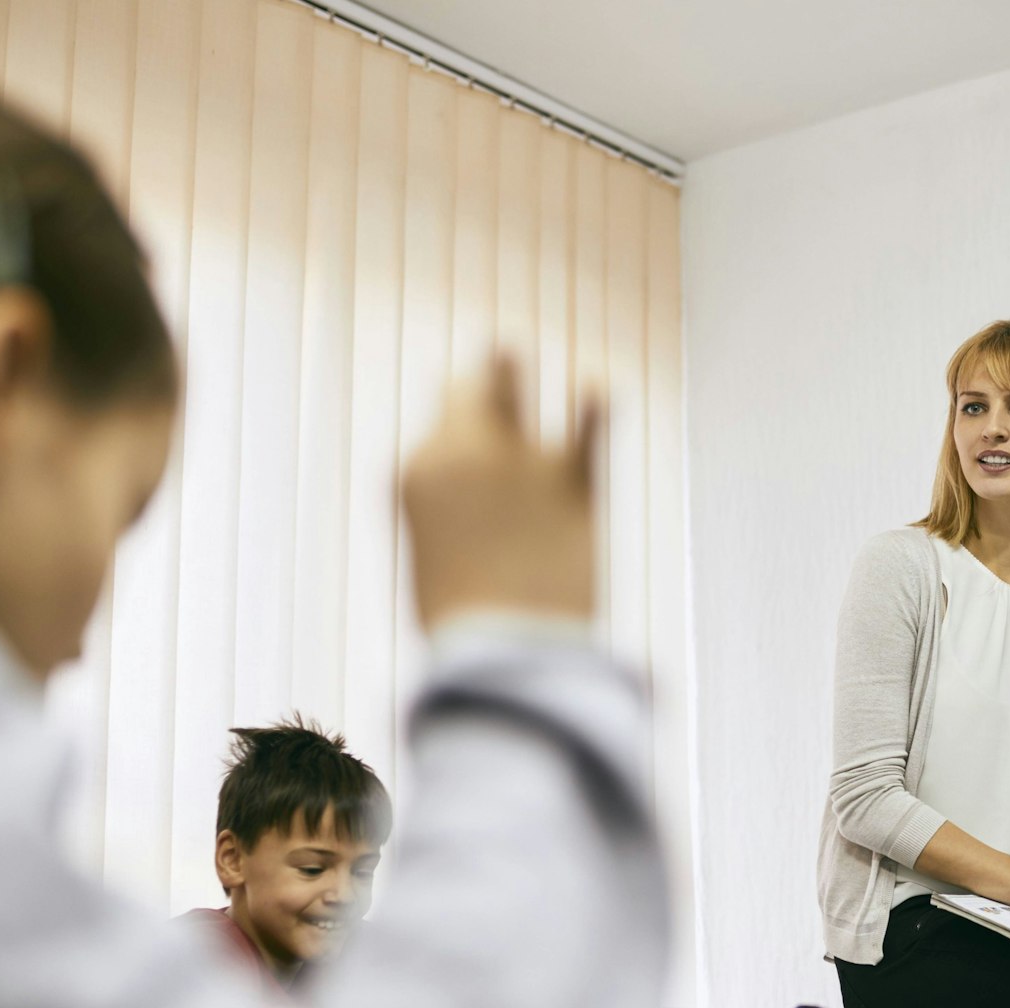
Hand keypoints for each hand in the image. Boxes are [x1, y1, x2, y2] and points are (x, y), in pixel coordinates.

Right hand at [403, 356, 598, 626]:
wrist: (506, 658)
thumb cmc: (471, 628)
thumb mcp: (444, 565)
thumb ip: (457, 520)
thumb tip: (479, 510)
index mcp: (413, 474)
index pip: (435, 435)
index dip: (456, 448)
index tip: (470, 478)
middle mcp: (457, 450)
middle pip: (462, 389)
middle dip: (472, 388)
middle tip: (483, 388)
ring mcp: (514, 455)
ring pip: (507, 375)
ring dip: (509, 362)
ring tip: (511, 347)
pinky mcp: (571, 473)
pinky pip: (588, 415)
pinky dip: (593, 399)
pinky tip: (597, 388)